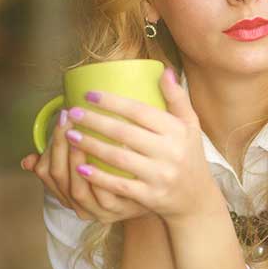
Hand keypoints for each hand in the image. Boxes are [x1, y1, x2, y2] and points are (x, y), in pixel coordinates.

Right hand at [20, 106, 150, 224]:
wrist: (151, 195)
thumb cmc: (114, 174)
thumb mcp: (85, 167)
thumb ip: (62, 157)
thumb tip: (26, 160)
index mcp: (65, 194)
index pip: (45, 170)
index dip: (51, 144)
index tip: (63, 117)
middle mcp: (77, 206)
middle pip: (58, 176)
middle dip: (61, 145)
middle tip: (72, 117)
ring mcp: (97, 211)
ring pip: (77, 188)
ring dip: (77, 159)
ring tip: (84, 134)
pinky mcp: (118, 212)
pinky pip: (105, 195)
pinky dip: (103, 175)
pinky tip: (109, 152)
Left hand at [63, 66, 220, 223]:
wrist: (197, 198)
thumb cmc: (189, 155)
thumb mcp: (190, 125)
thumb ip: (177, 98)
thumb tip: (165, 71)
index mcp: (177, 130)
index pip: (140, 111)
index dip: (112, 102)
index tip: (89, 95)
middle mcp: (170, 152)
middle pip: (125, 133)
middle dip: (95, 122)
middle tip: (72, 113)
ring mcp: (160, 176)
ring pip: (118, 159)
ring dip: (91, 146)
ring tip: (70, 136)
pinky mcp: (150, 197)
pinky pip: (119, 186)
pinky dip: (98, 177)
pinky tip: (80, 167)